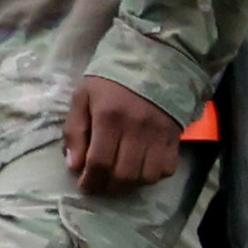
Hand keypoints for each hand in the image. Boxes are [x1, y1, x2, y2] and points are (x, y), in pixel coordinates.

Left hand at [63, 74, 184, 193]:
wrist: (152, 60)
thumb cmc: (111, 80)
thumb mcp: (83, 97)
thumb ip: (75, 131)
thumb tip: (73, 165)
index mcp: (109, 117)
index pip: (99, 162)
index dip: (90, 181)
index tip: (85, 185)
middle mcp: (136, 128)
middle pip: (123, 175)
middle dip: (108, 187)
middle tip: (100, 185)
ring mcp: (158, 134)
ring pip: (146, 177)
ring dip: (130, 185)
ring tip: (119, 179)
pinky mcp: (174, 136)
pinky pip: (167, 169)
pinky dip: (153, 176)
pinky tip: (141, 169)